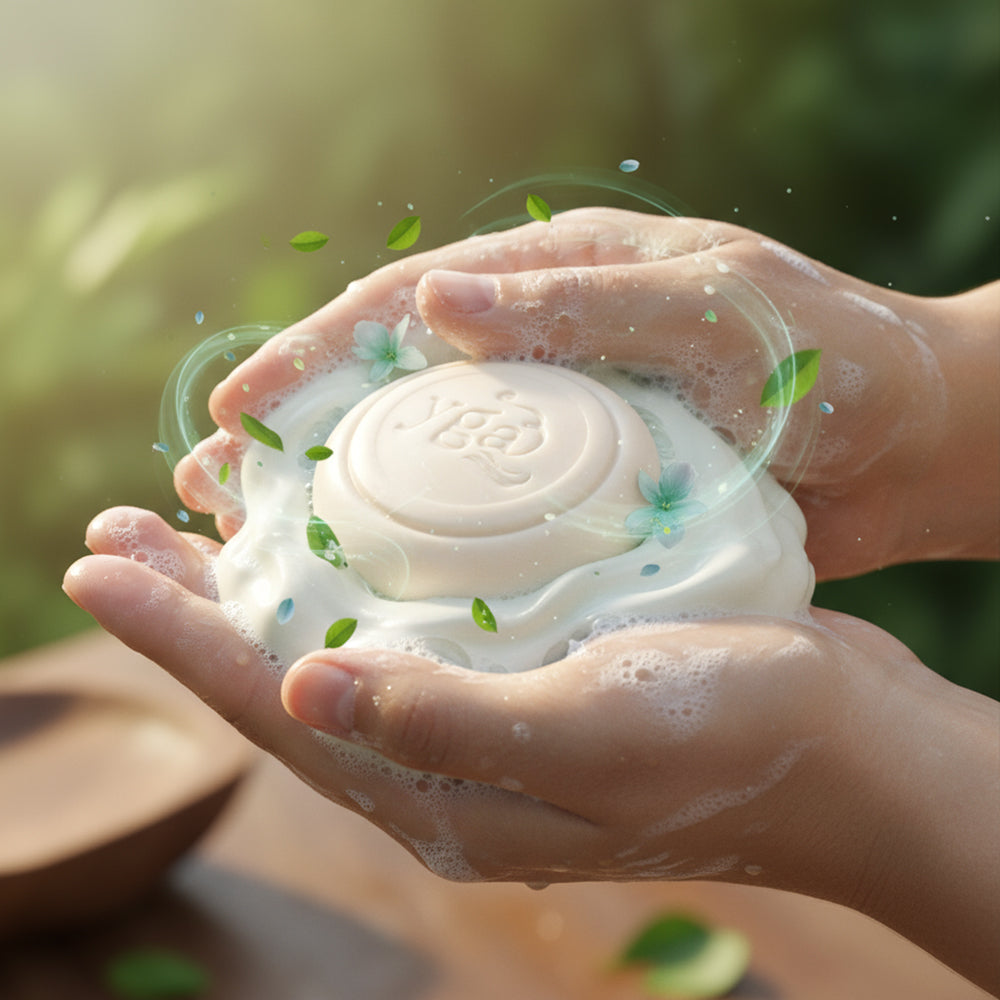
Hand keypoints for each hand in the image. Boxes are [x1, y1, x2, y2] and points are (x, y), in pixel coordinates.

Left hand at [63, 505, 999, 989]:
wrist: (842, 744)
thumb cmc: (737, 737)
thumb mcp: (594, 738)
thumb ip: (447, 726)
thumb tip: (299, 690)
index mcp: (441, 790)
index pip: (270, 705)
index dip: (178, 635)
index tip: (97, 564)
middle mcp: (444, 757)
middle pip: (282, 669)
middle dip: (193, 601)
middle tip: (117, 528)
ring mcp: (482, 712)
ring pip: (335, 637)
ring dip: (262, 577)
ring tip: (200, 511)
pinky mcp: (522, 669)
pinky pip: (405, 615)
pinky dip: (349, 565)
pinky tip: (336, 520)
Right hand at [174, 208, 998, 577]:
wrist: (913, 444)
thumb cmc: (831, 358)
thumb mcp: (715, 310)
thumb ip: (588, 302)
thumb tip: (443, 304)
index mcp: (561, 281)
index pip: (410, 307)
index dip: (316, 354)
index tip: (239, 406)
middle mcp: (545, 349)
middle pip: (394, 385)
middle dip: (298, 431)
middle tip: (211, 486)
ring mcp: (561, 427)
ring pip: (428, 457)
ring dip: (341, 495)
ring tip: (257, 544)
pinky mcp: (586, 494)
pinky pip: (487, 515)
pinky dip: (424, 542)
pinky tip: (371, 586)